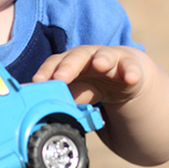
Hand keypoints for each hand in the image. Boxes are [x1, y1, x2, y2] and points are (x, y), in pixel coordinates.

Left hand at [32, 45, 150, 106]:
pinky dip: (131, 72)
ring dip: (102, 59)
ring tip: (99, 65)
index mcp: (72, 63)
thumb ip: (68, 98)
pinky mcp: (130, 65)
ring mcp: (111, 59)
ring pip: (106, 55)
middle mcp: (89, 57)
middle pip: (77, 56)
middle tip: (60, 77)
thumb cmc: (96, 82)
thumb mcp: (80, 91)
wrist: (126, 75)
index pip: (56, 63)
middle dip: (68, 66)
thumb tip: (47, 112)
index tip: (37, 82)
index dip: (46, 71)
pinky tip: (130, 78)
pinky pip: (130, 67)